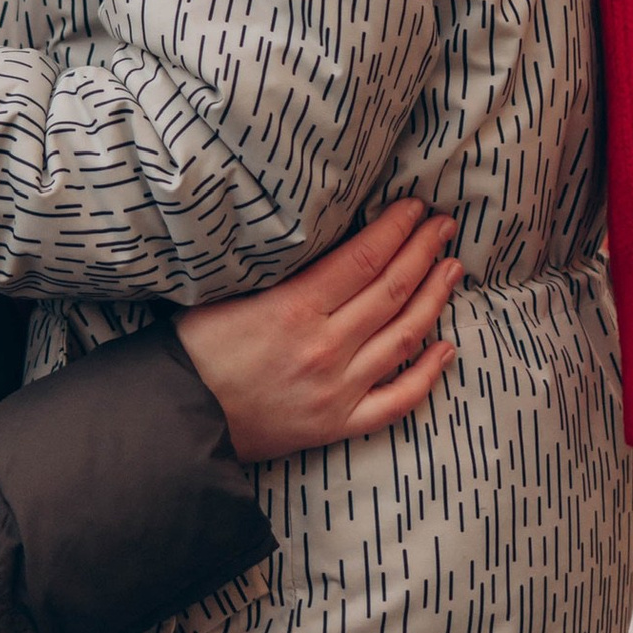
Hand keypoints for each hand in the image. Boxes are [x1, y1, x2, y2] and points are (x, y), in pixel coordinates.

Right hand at [174, 201, 462, 462]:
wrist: (179, 420)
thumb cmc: (195, 349)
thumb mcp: (230, 293)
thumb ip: (282, 272)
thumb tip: (327, 239)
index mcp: (294, 309)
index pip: (363, 258)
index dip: (396, 229)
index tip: (415, 208)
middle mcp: (325, 348)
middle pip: (391, 290)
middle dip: (423, 251)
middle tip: (444, 225)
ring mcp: (337, 389)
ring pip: (403, 337)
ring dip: (434, 298)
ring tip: (452, 269)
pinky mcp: (338, 424)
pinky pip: (398, 401)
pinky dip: (427, 373)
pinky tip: (447, 347)